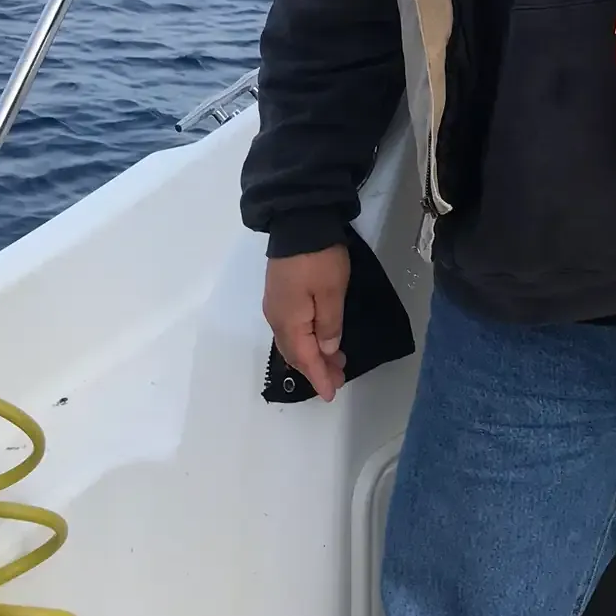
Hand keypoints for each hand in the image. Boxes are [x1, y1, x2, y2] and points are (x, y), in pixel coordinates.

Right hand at [263, 246, 349, 402]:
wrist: (298, 221)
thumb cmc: (318, 258)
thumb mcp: (332, 292)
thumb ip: (329, 324)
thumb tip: (326, 350)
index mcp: (289, 321)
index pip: (305, 358)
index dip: (319, 377)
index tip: (332, 394)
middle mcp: (276, 318)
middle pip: (295, 352)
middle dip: (316, 368)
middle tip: (339, 378)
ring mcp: (276, 305)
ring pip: (293, 340)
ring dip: (312, 353)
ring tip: (335, 361)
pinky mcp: (279, 294)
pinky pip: (291, 328)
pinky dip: (306, 339)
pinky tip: (320, 338)